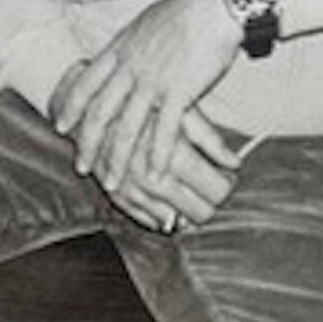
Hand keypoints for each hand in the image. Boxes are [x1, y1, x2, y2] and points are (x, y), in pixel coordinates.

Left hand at [51, 0, 241, 189]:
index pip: (86, 83)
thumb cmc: (186, 11)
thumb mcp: (145, 25)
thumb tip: (122, 54)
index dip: (71, 107)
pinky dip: (158, 154)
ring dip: (117, 159)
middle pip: (100, 112)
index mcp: (120, 49)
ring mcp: (153, 81)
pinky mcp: (180, 91)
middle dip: (87, 143)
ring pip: (127, 127)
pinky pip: (165, 130)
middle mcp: (130, 67)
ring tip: (112, 182)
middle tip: (81, 166)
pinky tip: (155, 173)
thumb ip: (131, 46)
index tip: (60, 125)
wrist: (214, 4)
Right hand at [103, 109, 239, 235]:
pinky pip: (147, 221)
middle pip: (200, 211)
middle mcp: (153, 178)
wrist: (87, 103)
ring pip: (176, 221)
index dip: (226, 184)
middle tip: (210, 185)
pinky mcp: (116, 197)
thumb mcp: (179, 110)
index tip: (225, 177)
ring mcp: (134, 191)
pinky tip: (167, 202)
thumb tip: (234, 162)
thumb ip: (209, 138)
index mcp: (172, 154)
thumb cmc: (138, 100)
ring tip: (189, 190)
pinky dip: (161, 216)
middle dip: (210, 201)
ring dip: (187, 211)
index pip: (217, 189)